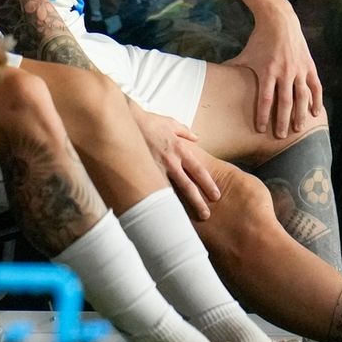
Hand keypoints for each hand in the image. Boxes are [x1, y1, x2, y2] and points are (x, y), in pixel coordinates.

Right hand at [130, 105, 220, 219]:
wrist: (124, 121)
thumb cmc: (147, 122)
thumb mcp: (170, 123)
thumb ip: (185, 131)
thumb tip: (196, 137)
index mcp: (180, 150)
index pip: (199, 170)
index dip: (208, 184)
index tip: (216, 196)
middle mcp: (170, 161)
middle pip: (187, 186)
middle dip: (198, 201)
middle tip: (206, 215)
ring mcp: (154, 169)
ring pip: (169, 192)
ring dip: (177, 206)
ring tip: (182, 221)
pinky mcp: (141, 172)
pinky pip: (151, 189)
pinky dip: (156, 201)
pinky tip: (159, 213)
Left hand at [225, 0, 321, 138]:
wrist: (279, 21)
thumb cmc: (260, 40)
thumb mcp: (246, 55)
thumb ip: (234, 69)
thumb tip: (216, 79)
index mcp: (267, 71)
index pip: (265, 98)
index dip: (262, 115)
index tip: (260, 129)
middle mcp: (285, 72)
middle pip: (284, 102)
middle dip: (282, 121)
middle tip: (280, 136)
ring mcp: (299, 69)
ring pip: (301, 96)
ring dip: (300, 114)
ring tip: (297, 129)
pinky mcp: (309, 66)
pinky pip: (316, 86)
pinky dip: (316, 100)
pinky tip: (315, 113)